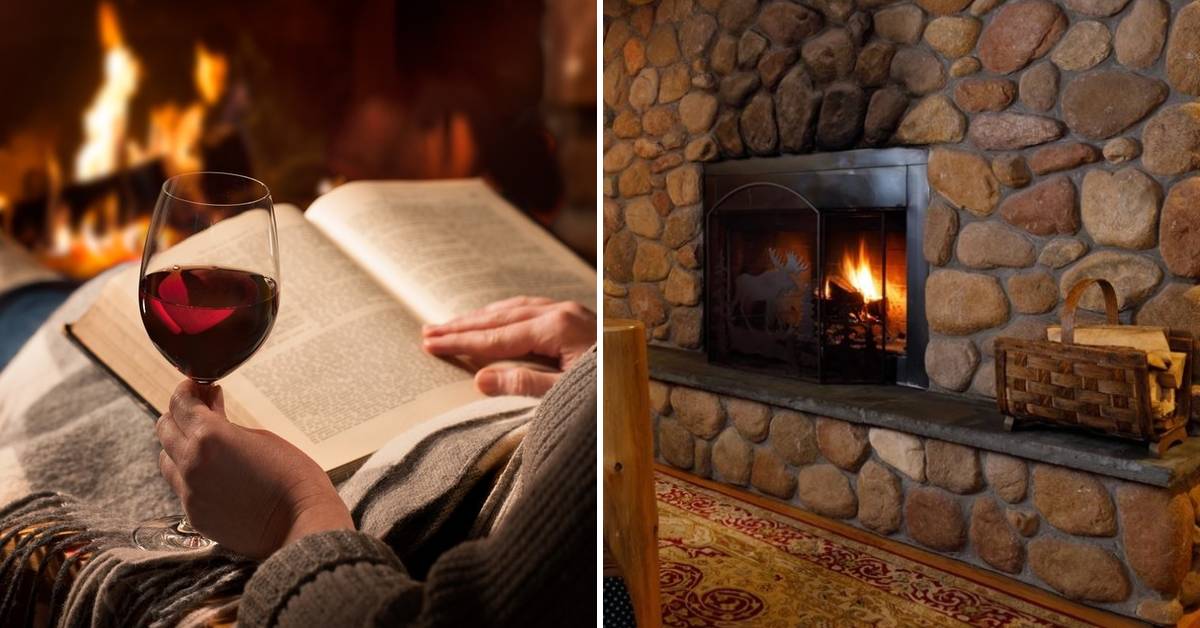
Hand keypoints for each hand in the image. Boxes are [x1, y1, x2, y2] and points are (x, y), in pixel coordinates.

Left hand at [155, 381, 352, 557]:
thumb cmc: (292, 475)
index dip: (188, 390)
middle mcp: (191, 463)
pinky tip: (216, 476)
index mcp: (209, 436)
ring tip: (206, 446)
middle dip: (180, 415)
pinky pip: (181, 488)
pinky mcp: (194, 516)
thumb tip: (209, 413)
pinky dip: (192, 476)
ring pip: (166, 459)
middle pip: (164, 428)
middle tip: (201, 410)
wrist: (301, 523)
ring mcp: (189, 493)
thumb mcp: (260, 437)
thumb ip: (226, 425)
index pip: (179, 402)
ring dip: (180, 447)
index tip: (198, 387)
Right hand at [422, 297, 595, 396]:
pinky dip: (503, 315)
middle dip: (463, 326)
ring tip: (451, 326)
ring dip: (480, 317)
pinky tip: (491, 320)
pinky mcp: (574, 318)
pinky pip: (528, 310)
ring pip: (513, 309)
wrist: (642, 384)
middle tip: (428, 332)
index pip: (498, 337)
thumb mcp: (565, 395)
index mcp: (558, 328)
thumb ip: (524, 384)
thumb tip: (480, 378)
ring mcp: (569, 312)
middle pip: (500, 317)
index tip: (432, 344)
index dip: (462, 342)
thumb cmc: (608, 393)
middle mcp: (562, 312)